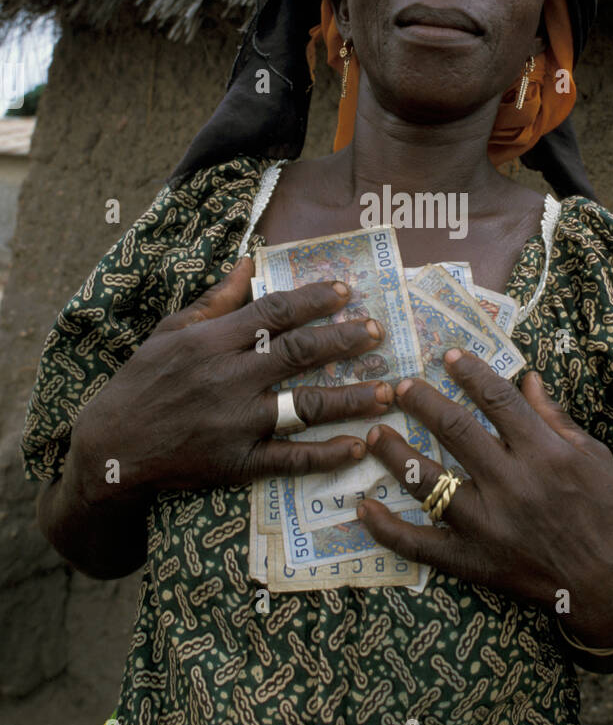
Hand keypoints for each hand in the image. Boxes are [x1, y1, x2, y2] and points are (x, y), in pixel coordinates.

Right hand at [71, 256, 393, 504]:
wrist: (112, 448)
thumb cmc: (143, 382)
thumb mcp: (172, 331)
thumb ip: (217, 299)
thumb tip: (253, 261)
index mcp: (212, 342)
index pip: (274, 312)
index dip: (314, 300)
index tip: (347, 291)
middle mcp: (228, 379)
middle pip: (298, 353)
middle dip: (343, 341)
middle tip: (378, 332)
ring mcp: (236, 424)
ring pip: (304, 406)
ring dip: (351, 398)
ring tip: (388, 390)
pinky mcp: (237, 463)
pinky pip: (289, 460)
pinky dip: (325, 455)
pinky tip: (357, 446)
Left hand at [358, 350, 612, 642]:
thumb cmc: (610, 515)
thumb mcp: (594, 457)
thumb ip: (555, 419)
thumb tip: (528, 378)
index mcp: (544, 453)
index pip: (498, 399)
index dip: (471, 372)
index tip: (448, 356)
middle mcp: (512, 483)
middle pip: (455, 429)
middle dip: (422, 402)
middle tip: (400, 386)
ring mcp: (488, 525)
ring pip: (427, 481)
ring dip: (395, 454)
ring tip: (373, 433)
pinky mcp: (474, 561)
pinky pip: (420, 545)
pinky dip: (388, 528)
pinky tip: (364, 508)